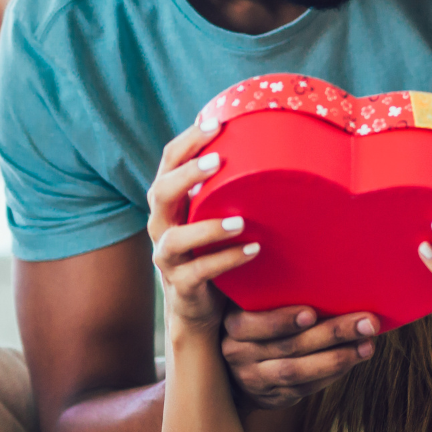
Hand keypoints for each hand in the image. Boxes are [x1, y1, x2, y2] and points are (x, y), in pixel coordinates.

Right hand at [145, 115, 251, 335]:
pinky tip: (253, 250)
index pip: (168, 162)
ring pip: (174, 238)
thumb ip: (230, 186)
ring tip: (240, 221)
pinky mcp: (182, 285)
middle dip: (186, 174)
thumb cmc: (215, 248)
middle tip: (219, 159)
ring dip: (207, 227)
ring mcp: (168, 258)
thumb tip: (272, 142)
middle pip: (160, 192)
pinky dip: (225, 259)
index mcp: (171, 201)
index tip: (214, 122)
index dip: (187, 141)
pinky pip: (198, 272)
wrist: (200, 308)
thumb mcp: (218, 213)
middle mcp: (162, 226)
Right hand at [220, 305, 378, 409]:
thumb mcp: (252, 305)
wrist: (235, 368)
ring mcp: (254, 379)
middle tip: (366, 322)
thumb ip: (273, 294)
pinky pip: (304, 388)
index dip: (282, 321)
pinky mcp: (272, 397)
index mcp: (232, 325)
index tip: (311, 313)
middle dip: (331, 334)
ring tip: (367, 345)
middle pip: (289, 346)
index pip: (254, 324)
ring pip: (298, 373)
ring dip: (338, 358)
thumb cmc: (256, 320)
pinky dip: (332, 374)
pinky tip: (353, 359)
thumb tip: (329, 274)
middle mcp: (238, 354)